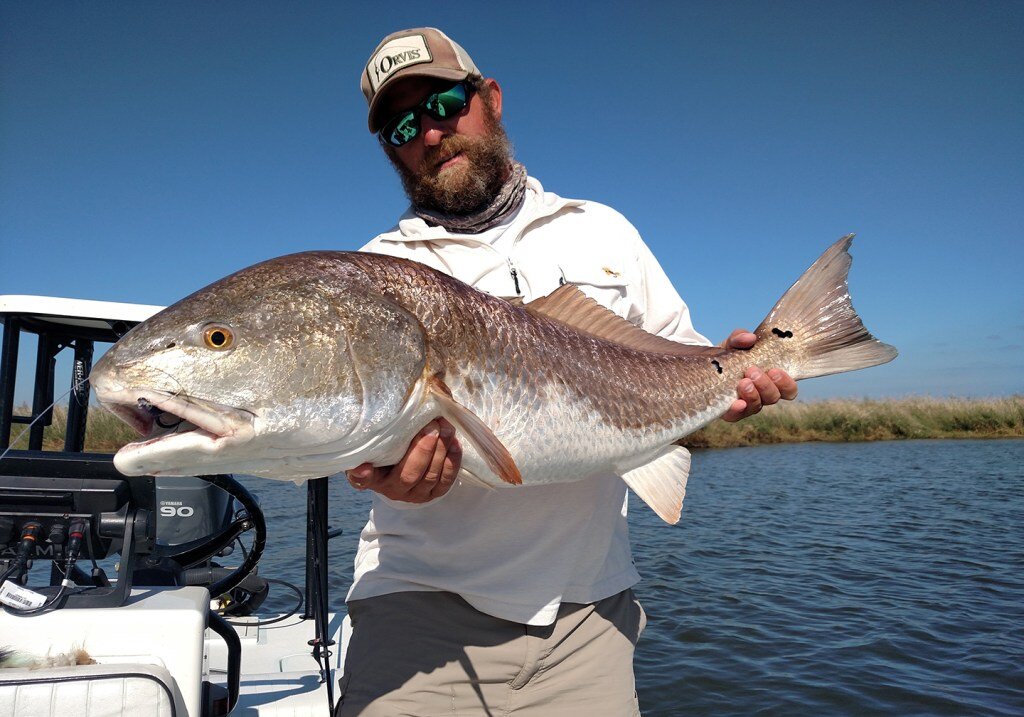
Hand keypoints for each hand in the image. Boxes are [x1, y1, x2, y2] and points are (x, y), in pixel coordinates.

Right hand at [346, 418, 461, 502]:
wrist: (405, 461)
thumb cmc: (389, 446)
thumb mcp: (379, 441)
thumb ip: (378, 433)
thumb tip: (379, 409)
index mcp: (372, 476)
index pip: (361, 479)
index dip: (361, 475)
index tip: (363, 467)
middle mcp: (391, 489)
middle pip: (408, 475)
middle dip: (423, 450)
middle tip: (432, 426)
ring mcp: (414, 495)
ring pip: (430, 477)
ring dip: (441, 451)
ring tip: (446, 428)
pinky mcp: (433, 494)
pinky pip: (446, 481)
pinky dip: (452, 461)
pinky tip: (454, 442)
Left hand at [720, 329, 797, 422]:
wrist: (705, 367)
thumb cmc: (728, 355)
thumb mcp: (733, 343)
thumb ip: (740, 337)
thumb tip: (750, 338)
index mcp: (770, 380)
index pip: (788, 389)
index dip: (786, 383)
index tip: (774, 370)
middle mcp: (761, 395)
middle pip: (773, 397)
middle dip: (765, 385)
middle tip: (752, 371)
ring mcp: (746, 405)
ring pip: (758, 406)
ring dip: (753, 394)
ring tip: (743, 382)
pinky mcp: (730, 411)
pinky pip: (737, 416)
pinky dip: (738, 410)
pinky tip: (736, 403)